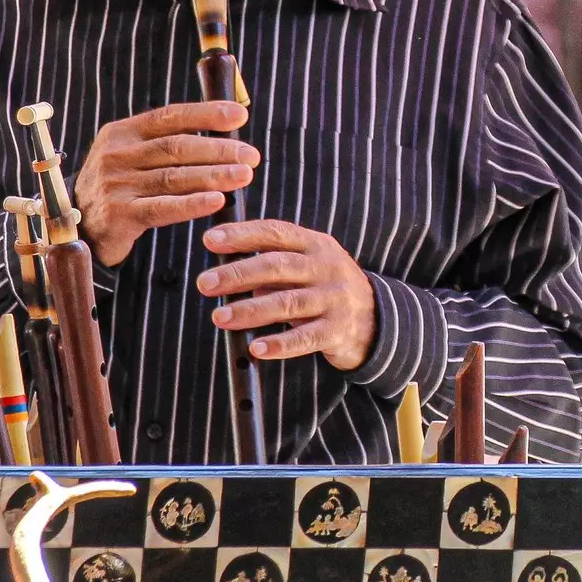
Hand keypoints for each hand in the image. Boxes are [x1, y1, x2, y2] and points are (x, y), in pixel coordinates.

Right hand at [74, 101, 256, 266]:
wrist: (79, 227)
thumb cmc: (120, 187)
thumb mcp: (134, 157)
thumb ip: (168, 144)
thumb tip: (226, 137)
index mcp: (122, 132)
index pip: (170, 116)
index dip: (207, 114)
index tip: (241, 115)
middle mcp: (116, 154)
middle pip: (176, 147)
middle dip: (219, 149)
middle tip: (252, 155)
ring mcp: (114, 184)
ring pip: (173, 177)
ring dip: (213, 176)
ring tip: (244, 176)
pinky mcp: (117, 215)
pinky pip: (162, 208)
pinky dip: (192, 204)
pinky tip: (217, 201)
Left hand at [198, 220, 376, 370]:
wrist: (376, 319)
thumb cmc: (325, 287)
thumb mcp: (307, 266)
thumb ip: (271, 265)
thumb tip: (226, 270)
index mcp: (315, 244)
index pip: (276, 233)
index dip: (243, 234)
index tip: (210, 240)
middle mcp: (326, 267)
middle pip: (278, 266)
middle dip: (238, 273)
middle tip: (205, 283)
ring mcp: (334, 298)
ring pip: (288, 302)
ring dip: (251, 310)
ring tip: (219, 317)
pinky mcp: (338, 330)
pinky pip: (305, 338)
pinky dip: (280, 344)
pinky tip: (256, 348)